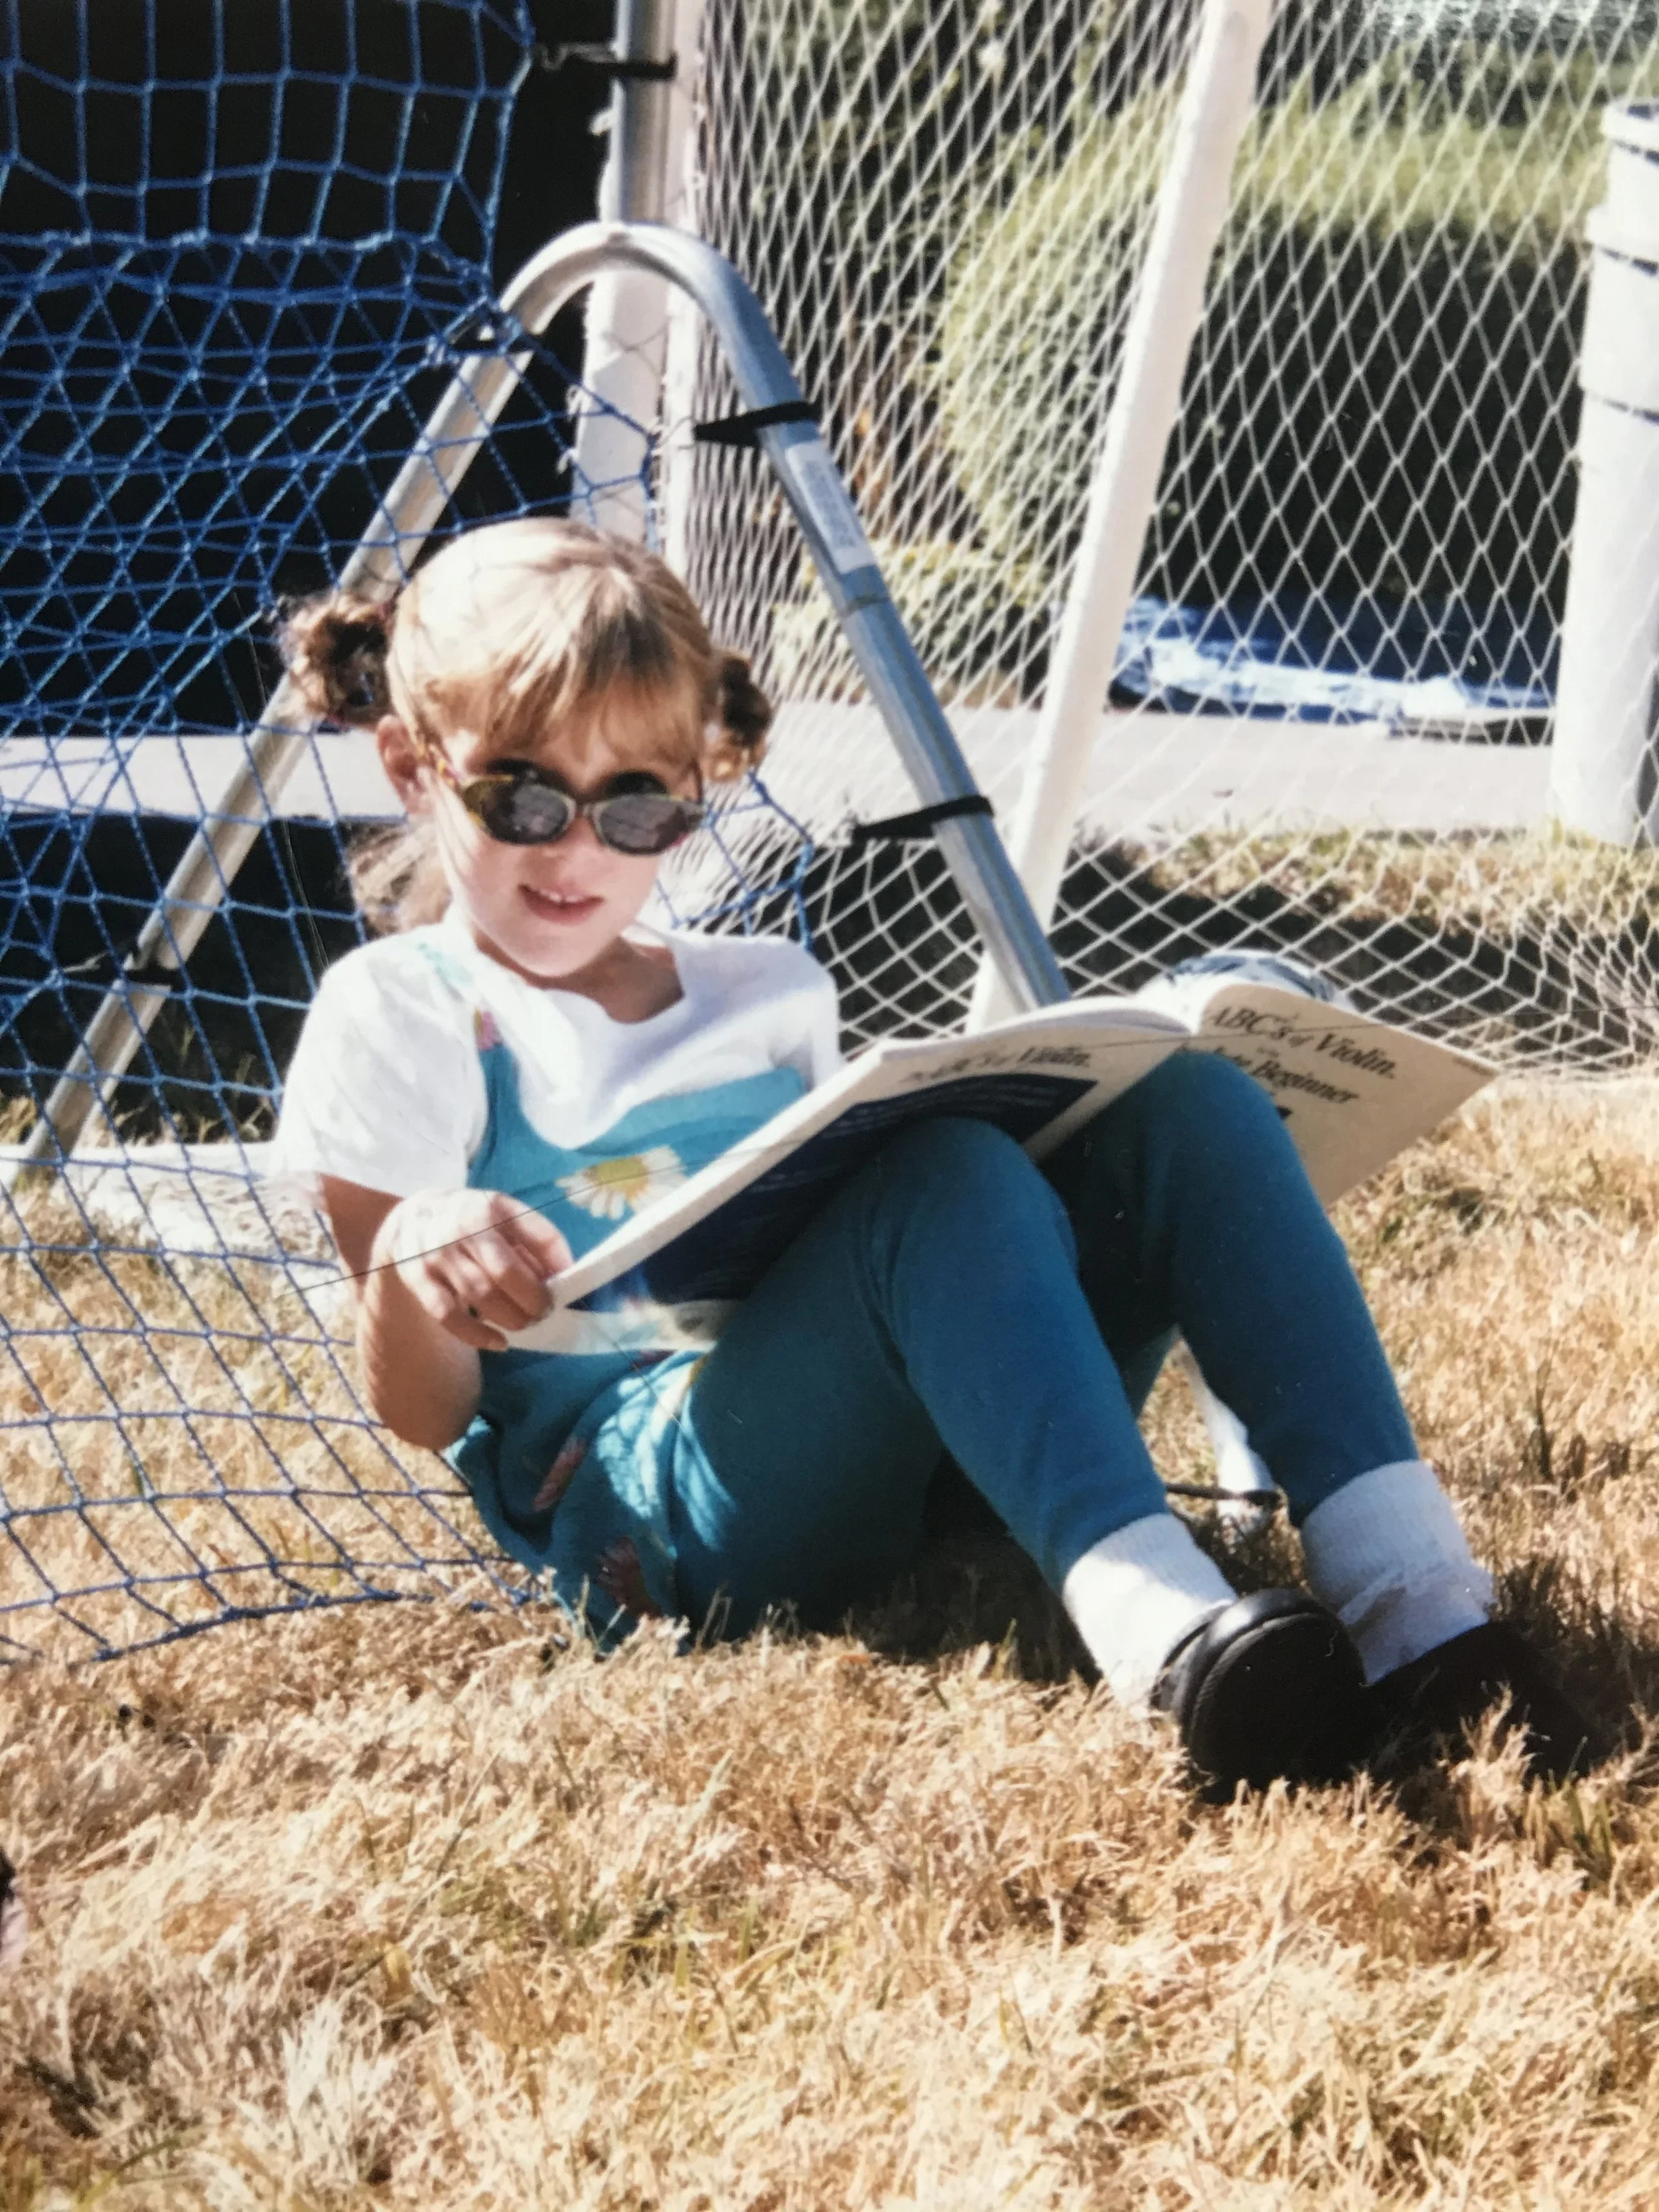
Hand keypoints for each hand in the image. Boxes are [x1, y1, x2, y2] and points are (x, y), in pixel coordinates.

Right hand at [370, 1187, 571, 1349]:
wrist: (407, 1218)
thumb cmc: (470, 1220)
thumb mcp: (503, 1214)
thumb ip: (532, 1239)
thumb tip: (564, 1274)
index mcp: (494, 1207)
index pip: (538, 1236)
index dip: (558, 1264)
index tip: (565, 1285)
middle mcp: (465, 1228)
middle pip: (506, 1272)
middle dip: (533, 1300)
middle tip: (543, 1312)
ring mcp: (439, 1255)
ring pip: (481, 1296)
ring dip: (511, 1318)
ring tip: (525, 1323)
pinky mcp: (418, 1280)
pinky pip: (449, 1315)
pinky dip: (477, 1335)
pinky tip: (499, 1342)